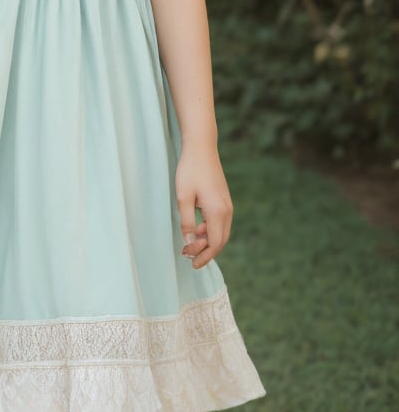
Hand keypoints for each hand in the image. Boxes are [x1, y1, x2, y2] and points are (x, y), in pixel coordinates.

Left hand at [175, 145, 232, 269]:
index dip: (203, 256)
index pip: (215, 244)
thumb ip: (187, 223)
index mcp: (217, 212)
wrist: (201, 148)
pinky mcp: (224, 201)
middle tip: (187, 255)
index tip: (191, 263)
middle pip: (220, 241)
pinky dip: (210, 230)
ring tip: (189, 241)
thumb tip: (189, 244)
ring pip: (221, 233)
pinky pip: (220, 223)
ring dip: (207, 241)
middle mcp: (227, 211)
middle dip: (205, 252)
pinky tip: (197, 228)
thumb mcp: (183, 198)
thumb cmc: (190, 171)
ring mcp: (227, 205)